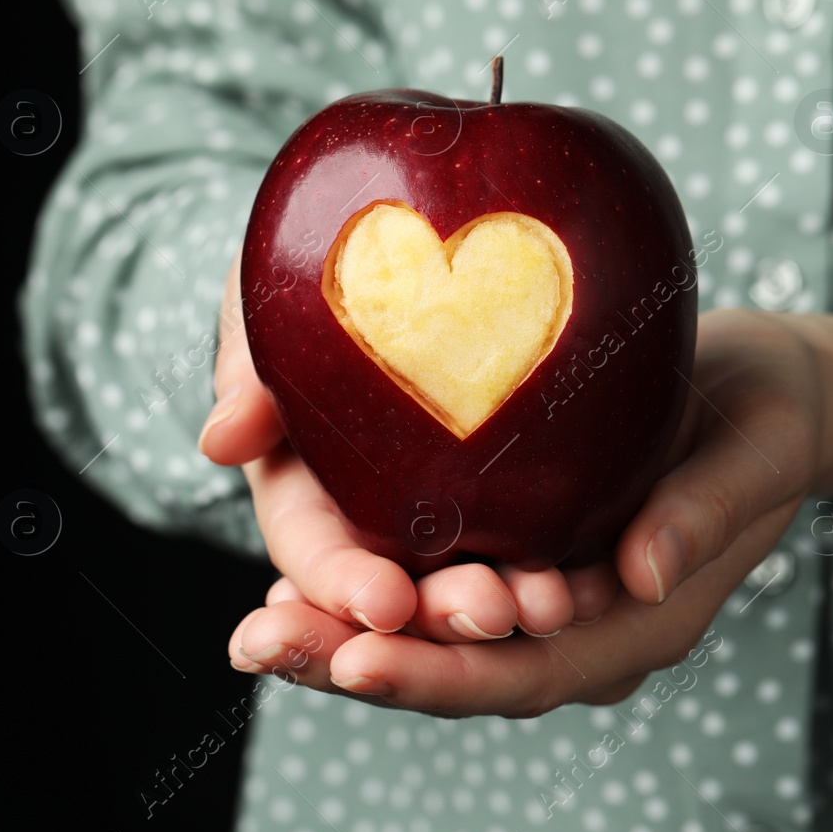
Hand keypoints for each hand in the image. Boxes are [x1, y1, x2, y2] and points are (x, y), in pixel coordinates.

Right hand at [199, 250, 620, 650]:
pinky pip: (543, 539)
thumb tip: (220, 442)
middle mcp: (376, 515)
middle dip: (439, 620)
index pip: (314, 556)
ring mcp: (449, 507)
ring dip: (509, 605)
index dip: (340, 585)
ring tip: (553, 604)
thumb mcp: (269, 294)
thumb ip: (244, 360)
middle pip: (401, 592)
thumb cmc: (323, 253)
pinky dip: (569, 564)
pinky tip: (612, 574)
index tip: (383, 602)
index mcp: (304, 486)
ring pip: (474, 579)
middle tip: (491, 610)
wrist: (430, 211)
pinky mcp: (521, 488)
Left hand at [223, 308, 821, 715]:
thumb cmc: (763, 414)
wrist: (758, 394)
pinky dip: (362, 591)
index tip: (359, 658)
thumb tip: (643, 575)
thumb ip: (705, 511)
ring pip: (432, 641)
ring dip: (341, 637)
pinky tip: (294, 582)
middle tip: (261, 644)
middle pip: (459, 671)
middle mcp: (578, 631)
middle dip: (356, 664)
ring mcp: (541, 601)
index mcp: (638, 624)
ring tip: (256, 630)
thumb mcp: (753, 448)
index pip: (527, 671)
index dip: (443, 673)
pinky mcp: (511, 554)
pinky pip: (429, 587)